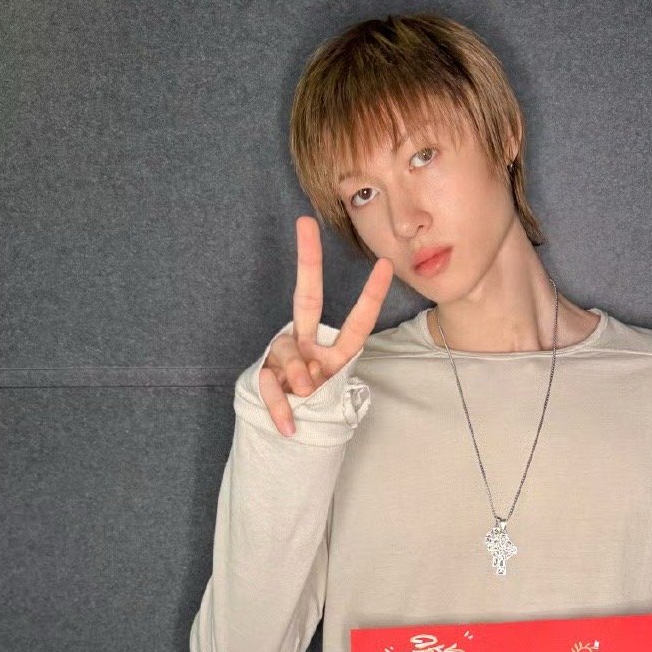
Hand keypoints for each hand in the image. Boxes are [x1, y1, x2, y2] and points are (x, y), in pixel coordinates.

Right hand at [259, 215, 394, 435]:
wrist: (289, 426)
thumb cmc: (316, 406)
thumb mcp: (330, 397)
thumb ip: (322, 385)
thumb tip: (304, 380)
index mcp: (333, 348)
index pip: (357, 320)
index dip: (372, 295)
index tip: (386, 263)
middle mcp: (307, 342)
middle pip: (307, 297)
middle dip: (308, 260)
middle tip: (305, 223)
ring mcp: (284, 356)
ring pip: (287, 350)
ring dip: (299, 375)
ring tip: (305, 393)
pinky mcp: (265, 375)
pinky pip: (270, 386)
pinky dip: (281, 409)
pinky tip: (290, 428)